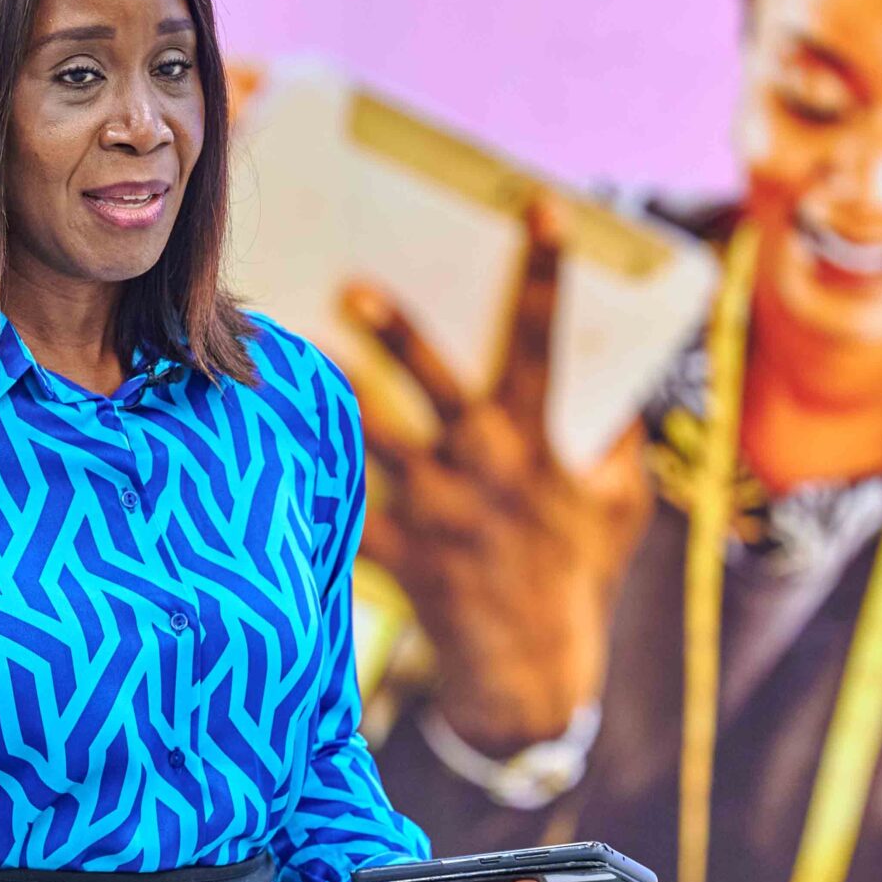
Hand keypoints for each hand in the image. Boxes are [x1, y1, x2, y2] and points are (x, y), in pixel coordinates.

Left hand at [346, 196, 652, 753]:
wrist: (534, 675)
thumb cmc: (575, 573)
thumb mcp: (618, 506)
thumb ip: (616, 444)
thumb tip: (624, 387)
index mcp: (537, 441)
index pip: (546, 340)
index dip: (545, 271)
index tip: (539, 206)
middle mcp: (485, 467)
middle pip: (439, 387)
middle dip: (401, 336)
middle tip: (356, 284)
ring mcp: (438, 510)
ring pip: (377, 442)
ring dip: (338, 399)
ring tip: (295, 354)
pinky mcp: (398, 552)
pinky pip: (342, 510)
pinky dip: (303, 482)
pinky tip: (256, 444)